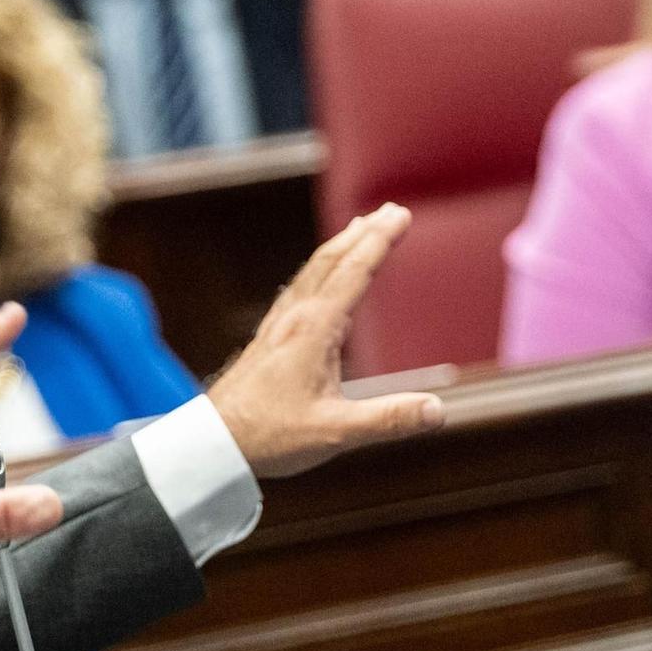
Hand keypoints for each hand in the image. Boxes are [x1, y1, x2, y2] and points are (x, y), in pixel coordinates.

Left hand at [209, 203, 445, 477]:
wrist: (213, 441)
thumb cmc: (270, 436)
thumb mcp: (335, 432)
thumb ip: (388, 419)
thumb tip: (438, 411)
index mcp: (314, 330)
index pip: (353, 274)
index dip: (379, 242)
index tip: (401, 215)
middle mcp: (295, 318)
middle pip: (332, 261)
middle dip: (364, 233)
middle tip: (391, 210)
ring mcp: (278, 325)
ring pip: (312, 272)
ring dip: (340, 246)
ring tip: (359, 227)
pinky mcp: (268, 338)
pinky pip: (299, 289)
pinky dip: (319, 269)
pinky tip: (319, 277)